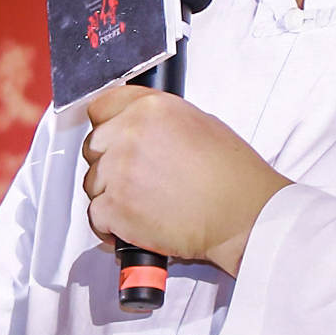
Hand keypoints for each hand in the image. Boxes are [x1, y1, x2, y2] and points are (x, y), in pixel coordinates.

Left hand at [81, 86, 287, 275]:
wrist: (243, 216)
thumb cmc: (232, 176)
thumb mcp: (200, 124)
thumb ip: (157, 121)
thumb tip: (137, 128)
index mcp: (151, 108)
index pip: (101, 108)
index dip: (107, 128)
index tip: (112, 142)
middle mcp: (130, 134)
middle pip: (93, 147)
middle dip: (108, 164)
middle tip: (133, 180)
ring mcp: (119, 170)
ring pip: (92, 182)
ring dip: (110, 195)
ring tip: (140, 205)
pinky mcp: (115, 207)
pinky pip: (95, 215)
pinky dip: (110, 226)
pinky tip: (131, 226)